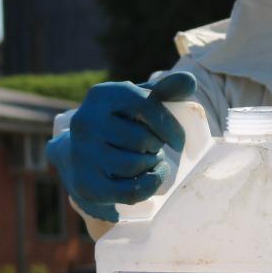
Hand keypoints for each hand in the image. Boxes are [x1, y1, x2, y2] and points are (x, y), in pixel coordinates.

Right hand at [45, 72, 196, 222]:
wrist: (82, 151)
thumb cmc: (122, 121)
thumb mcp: (141, 100)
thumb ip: (167, 89)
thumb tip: (189, 81)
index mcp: (102, 94)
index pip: (147, 107)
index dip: (170, 127)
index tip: (178, 140)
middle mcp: (85, 121)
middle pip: (143, 140)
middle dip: (156, 146)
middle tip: (150, 147)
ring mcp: (82, 153)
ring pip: (136, 164)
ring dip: (151, 164)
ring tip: (145, 158)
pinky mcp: (86, 183)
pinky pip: (131, 191)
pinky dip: (150, 186)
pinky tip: (151, 176)